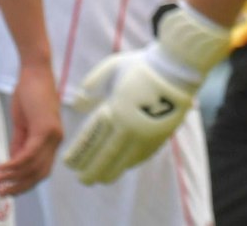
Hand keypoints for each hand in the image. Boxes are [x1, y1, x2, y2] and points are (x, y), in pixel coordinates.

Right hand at [0, 62, 62, 195]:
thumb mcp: (23, 124)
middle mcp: (57, 140)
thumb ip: (20, 143)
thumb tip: (12, 163)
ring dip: (12, 177)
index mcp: (53, 139)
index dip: (25, 182)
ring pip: (32, 167)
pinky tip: (0, 168)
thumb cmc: (29, 94)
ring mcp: (53, 136)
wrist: (35, 71)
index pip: (42, 169)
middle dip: (19, 186)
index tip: (8, 189)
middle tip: (0, 193)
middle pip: (39, 174)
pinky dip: (13, 165)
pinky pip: (28, 155)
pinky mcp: (45, 130)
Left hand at [61, 46, 198, 184]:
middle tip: (82, 180)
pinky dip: (129, 164)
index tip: (68, 163)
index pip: (92, 138)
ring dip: (111, 172)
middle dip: (92, 170)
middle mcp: (129, 126)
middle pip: (107, 155)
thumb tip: (78, 103)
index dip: (79, 153)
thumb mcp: (112, 66)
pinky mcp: (160, 136)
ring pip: (125, 160)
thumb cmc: (142, 66)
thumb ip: (92, 83)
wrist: (178, 69)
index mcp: (115, 109)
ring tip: (100, 179)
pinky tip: (123, 166)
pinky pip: (142, 156)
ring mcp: (146, 134)